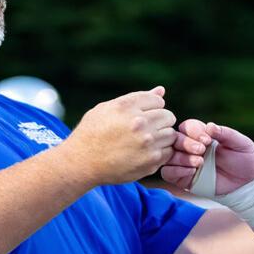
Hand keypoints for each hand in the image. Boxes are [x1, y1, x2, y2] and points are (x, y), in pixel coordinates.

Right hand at [62, 87, 176, 184]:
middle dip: (160, 120)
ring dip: (162, 137)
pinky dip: (160, 152)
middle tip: (147, 129)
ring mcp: (147, 143)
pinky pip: (168, 152)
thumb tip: (162, 90)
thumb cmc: (92, 133)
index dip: (151, 107)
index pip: (157, 100)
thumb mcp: (107, 109)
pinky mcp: (151, 161)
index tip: (142, 115)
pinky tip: (146, 153)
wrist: (82, 163)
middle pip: (168, 116)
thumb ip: (137, 99)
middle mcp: (139, 123)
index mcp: (127, 107)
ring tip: (146, 141)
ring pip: (171, 134)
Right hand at [160, 120, 253, 195]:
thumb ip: (226, 134)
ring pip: (169, 156)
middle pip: (174, 139)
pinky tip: (192, 171)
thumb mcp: (241, 143)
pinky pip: (168, 173)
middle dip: (185, 143)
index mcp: (203, 136)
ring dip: (181, 157)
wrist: (248, 184)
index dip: (193, 131)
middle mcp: (191, 148)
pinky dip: (176, 171)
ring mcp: (186, 163)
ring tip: (199, 162)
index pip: (187, 126)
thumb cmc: (245, 160)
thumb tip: (209, 126)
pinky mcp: (184, 179)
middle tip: (201, 150)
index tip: (207, 140)